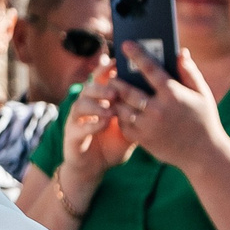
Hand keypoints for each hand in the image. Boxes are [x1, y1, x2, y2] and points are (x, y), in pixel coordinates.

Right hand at [53, 73, 134, 205]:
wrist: (94, 167)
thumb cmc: (113, 144)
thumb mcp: (129, 126)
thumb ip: (137, 112)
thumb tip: (159, 96)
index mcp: (99, 99)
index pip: (101, 79)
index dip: (107, 69)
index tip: (118, 62)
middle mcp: (85, 105)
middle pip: (89, 87)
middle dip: (102, 87)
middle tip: (116, 91)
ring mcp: (76, 119)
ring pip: (80, 104)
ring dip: (96, 105)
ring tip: (111, 109)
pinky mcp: (71, 135)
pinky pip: (78, 126)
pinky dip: (91, 124)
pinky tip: (104, 124)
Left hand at [107, 44, 227, 170]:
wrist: (202, 153)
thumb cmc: (204, 120)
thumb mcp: (202, 94)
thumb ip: (189, 72)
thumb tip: (180, 52)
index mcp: (172, 94)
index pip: (150, 69)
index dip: (136, 55)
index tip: (125, 44)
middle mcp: (158, 109)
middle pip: (128, 90)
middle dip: (117, 80)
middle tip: (111, 74)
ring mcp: (148, 126)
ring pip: (122, 108)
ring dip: (115, 99)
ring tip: (111, 92)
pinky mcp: (142, 139)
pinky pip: (123, 124)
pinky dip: (119, 116)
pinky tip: (119, 109)